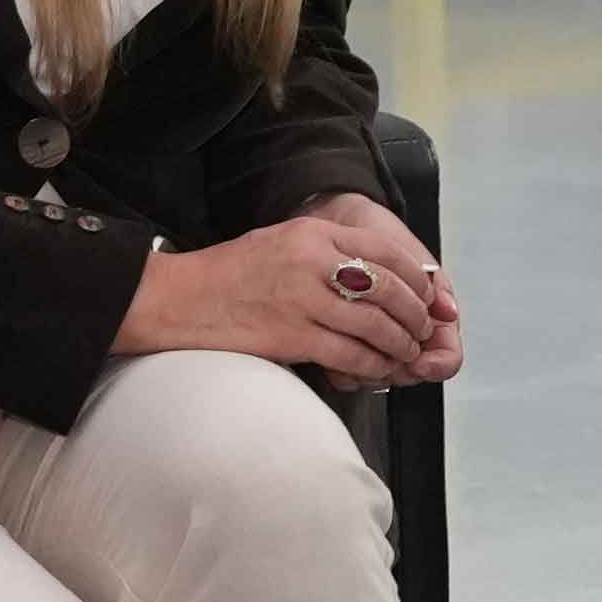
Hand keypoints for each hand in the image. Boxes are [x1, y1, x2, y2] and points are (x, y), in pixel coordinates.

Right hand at [114, 212, 448, 390]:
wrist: (176, 299)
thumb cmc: (225, 275)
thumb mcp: (279, 242)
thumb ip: (324, 250)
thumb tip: (373, 272)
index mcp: (312, 232)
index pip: (384, 249)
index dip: (415, 276)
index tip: (426, 294)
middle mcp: (312, 260)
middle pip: (389, 288)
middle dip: (415, 314)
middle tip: (421, 330)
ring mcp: (303, 298)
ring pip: (376, 324)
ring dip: (399, 344)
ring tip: (405, 354)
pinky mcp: (293, 336)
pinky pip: (351, 353)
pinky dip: (373, 365)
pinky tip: (378, 370)